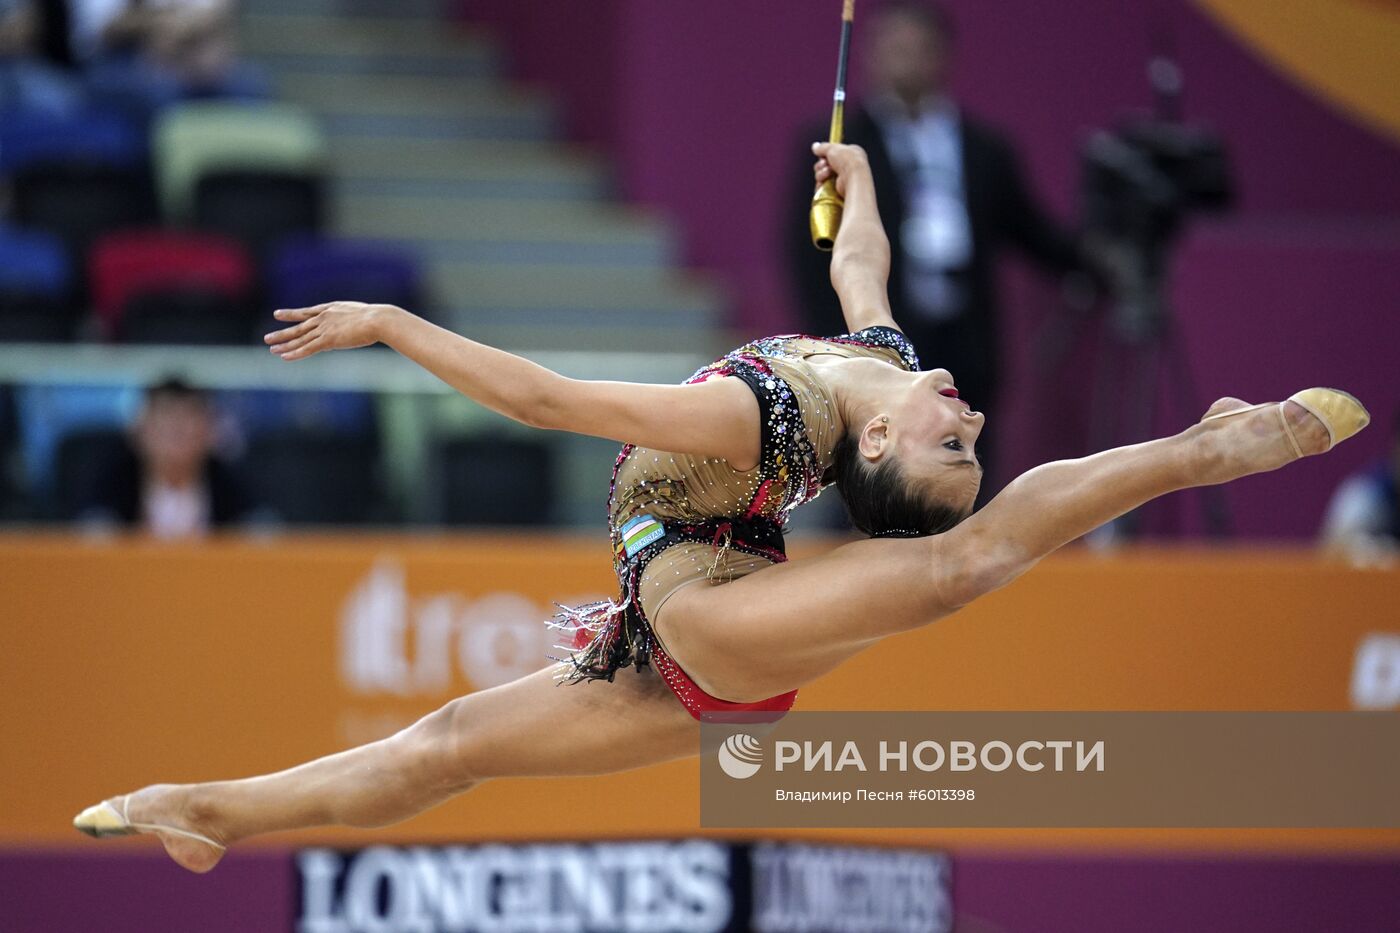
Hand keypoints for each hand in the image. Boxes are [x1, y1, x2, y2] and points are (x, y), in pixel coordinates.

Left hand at [264, 301, 398, 360]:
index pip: (307, 313)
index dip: (292, 314)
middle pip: (298, 327)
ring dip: (284, 344)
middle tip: (268, 337)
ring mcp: (324, 329)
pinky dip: (295, 353)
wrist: (378, 320)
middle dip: (282, 332)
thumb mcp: (362, 316)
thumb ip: (354, 321)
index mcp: (331, 309)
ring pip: (300, 338)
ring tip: (271, 348)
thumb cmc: (378, 318)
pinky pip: (307, 348)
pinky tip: (284, 357)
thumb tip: (357, 327)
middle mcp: (324, 318)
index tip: (278, 314)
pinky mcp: (328, 340)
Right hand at [811, 141, 869, 198]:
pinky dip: (821, 184)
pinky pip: (824, 187)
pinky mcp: (838, 190)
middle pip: (826, 165)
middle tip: (824, 164)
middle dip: (821, 165)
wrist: (853, 177)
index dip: (826, 154)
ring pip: (823, 176)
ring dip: (821, 174)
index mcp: (851, 154)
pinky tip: (825, 182)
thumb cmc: (847, 160)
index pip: (834, 153)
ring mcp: (843, 179)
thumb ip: (822, 147)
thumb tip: (815, 146)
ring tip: (827, 173)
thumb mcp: (832, 148)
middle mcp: (848, 167)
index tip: (821, 154)